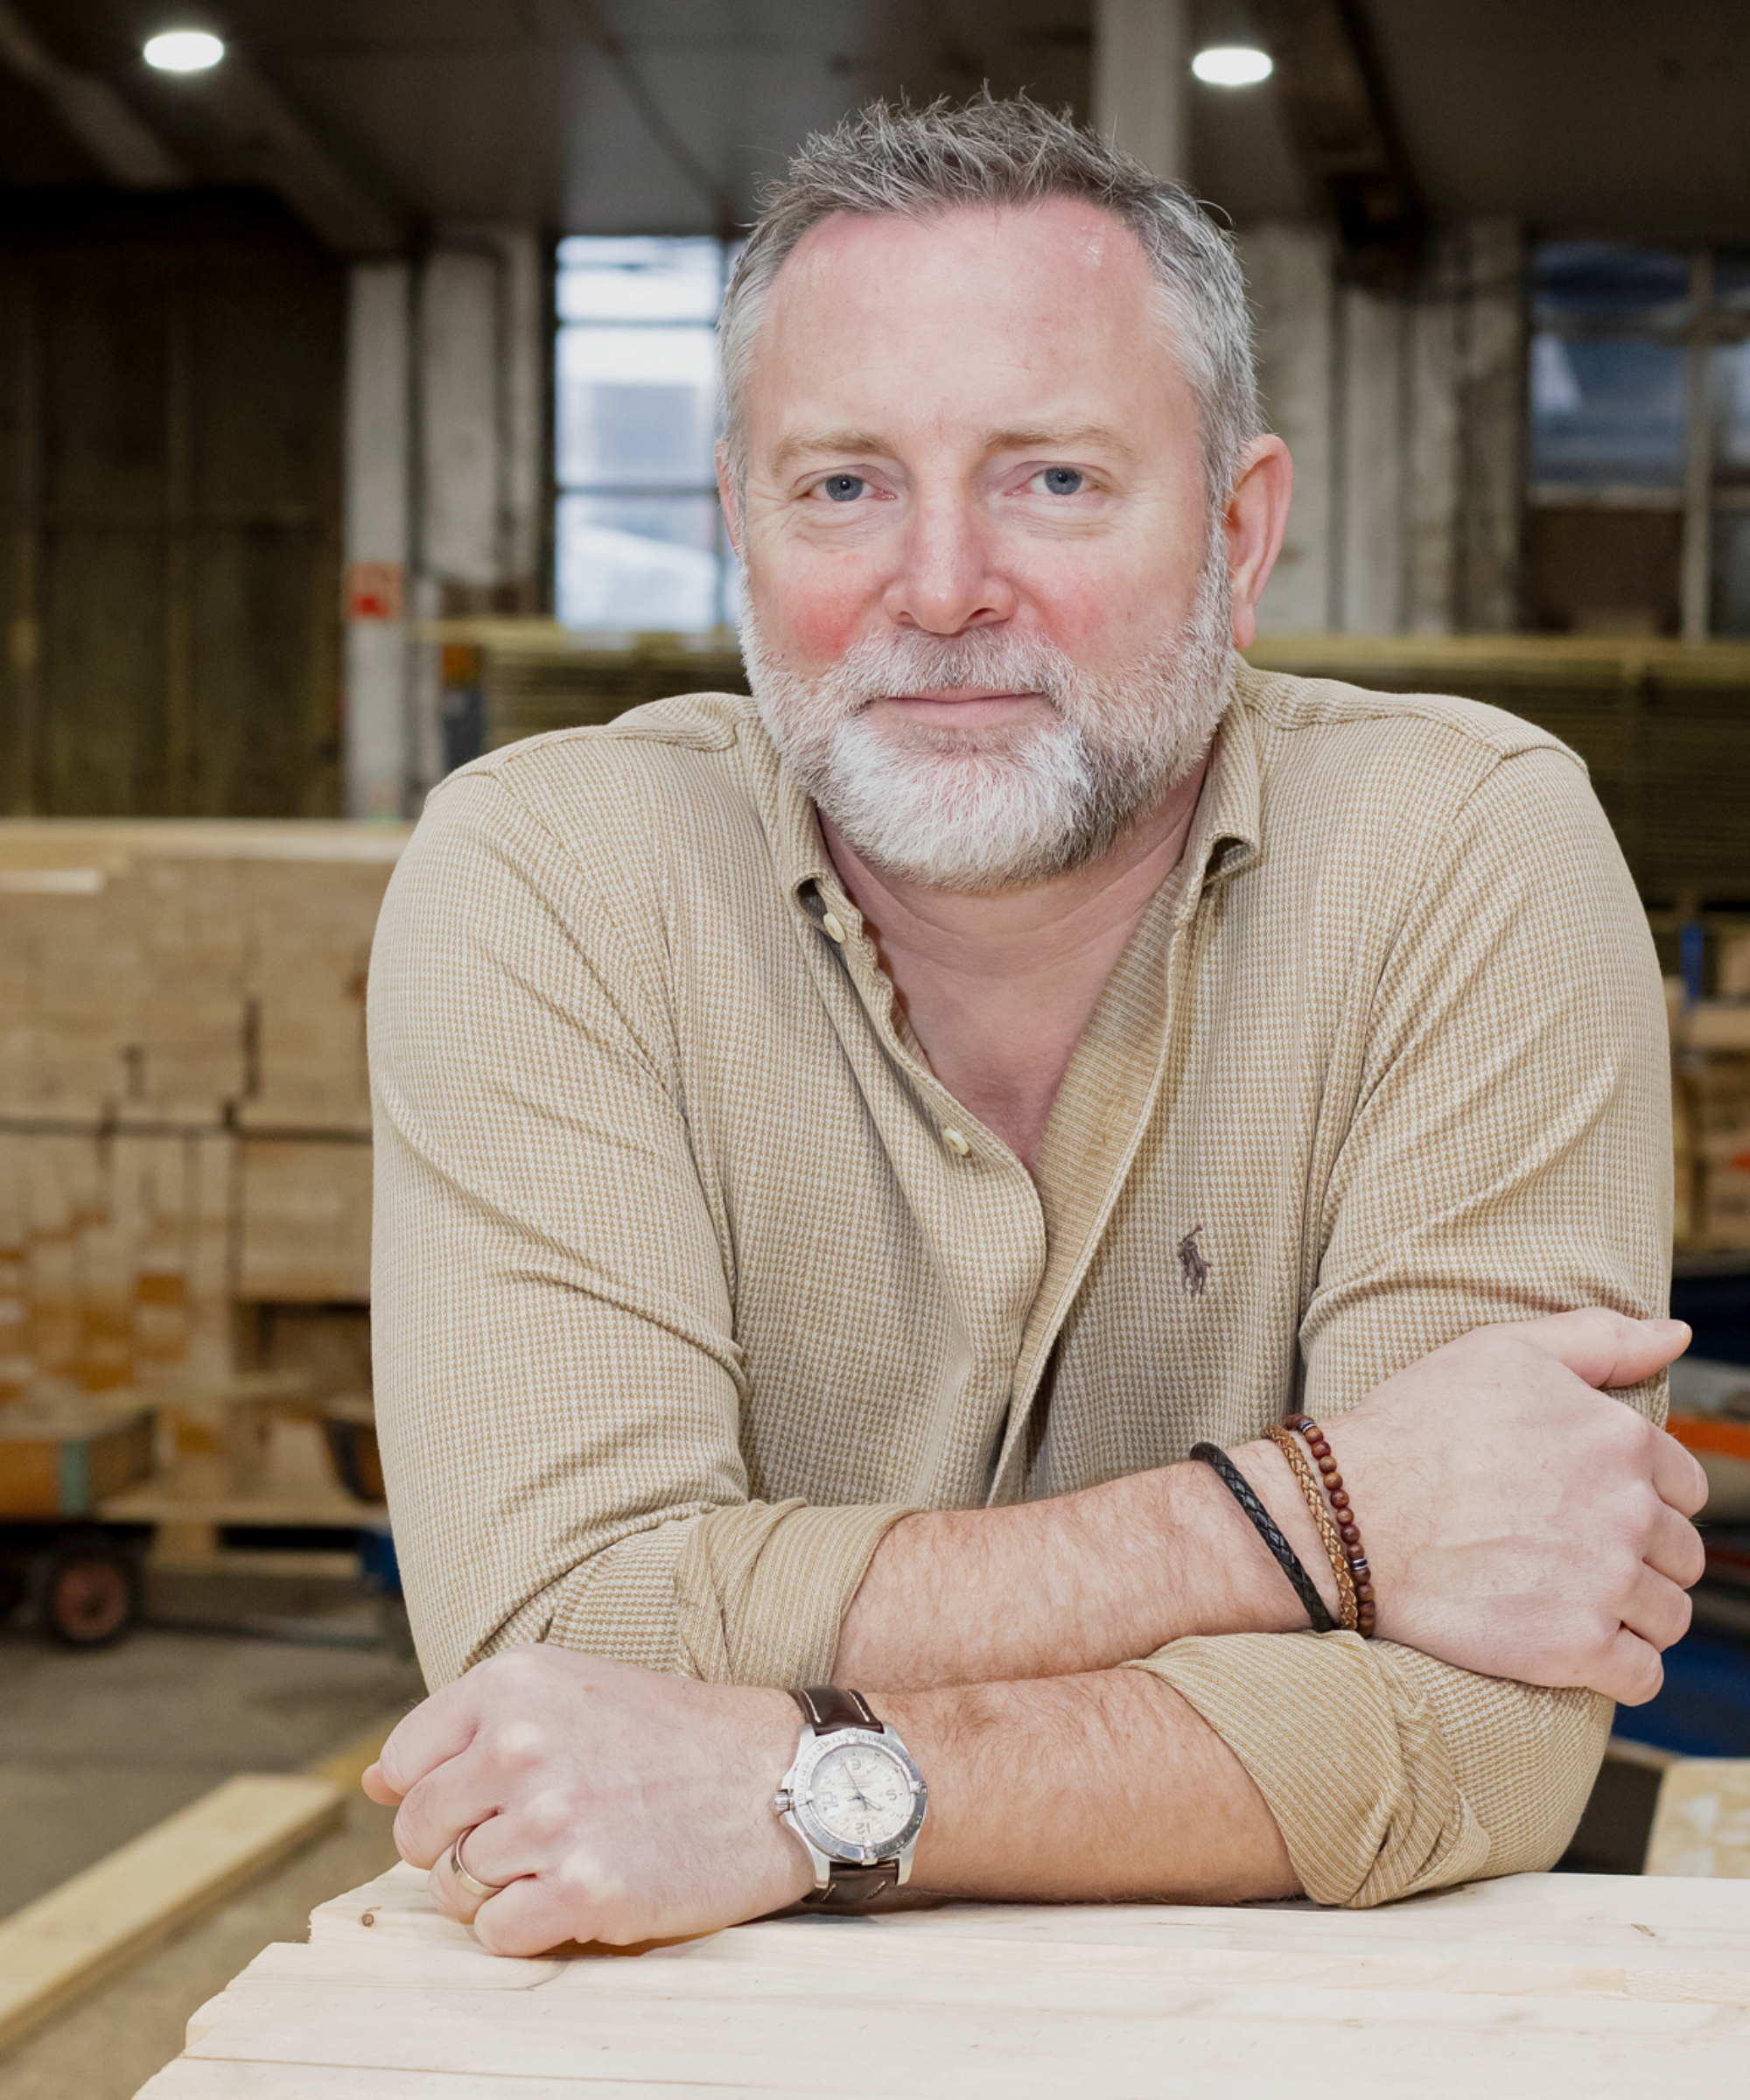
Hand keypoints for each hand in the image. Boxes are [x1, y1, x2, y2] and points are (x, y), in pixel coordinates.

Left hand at [362, 1647, 812, 1954]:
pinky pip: (499, 1934)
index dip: (435, 1794)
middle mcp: (520, 1743)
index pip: (403, 1762)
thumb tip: (372, 1782)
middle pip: (418, 1832)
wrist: (779, 1775)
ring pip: (456, 1888)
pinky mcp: (582, 1890)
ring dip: (503, 1890)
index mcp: (513, 1682)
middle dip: (458, 1850)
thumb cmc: (673, 1737)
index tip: (485, 1800)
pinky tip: (580, 1895)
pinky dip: (531, 1929)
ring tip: (567, 1860)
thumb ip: (470, 1733)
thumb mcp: (569, 1696)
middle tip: (530, 1841)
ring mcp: (550, 1818)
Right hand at [1253, 1311, 1705, 1704]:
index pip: (1685, 1486)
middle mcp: (1628, 1511)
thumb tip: (1674, 1333)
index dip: (1642, 1496)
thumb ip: (1600, 1338)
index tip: (1591, 1505)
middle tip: (1571, 1553)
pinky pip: (1641, 1676)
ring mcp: (1606, 1583)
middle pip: (1681, 1556)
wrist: (1348, 1511)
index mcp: (1622, 1439)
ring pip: (1668, 1617)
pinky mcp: (1576, 1648)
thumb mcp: (1503, 1351)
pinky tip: (1573, 1645)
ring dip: (1632, 1614)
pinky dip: (1617, 1668)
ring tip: (1568, 1598)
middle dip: (1640, 1557)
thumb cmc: (1415, 1424)